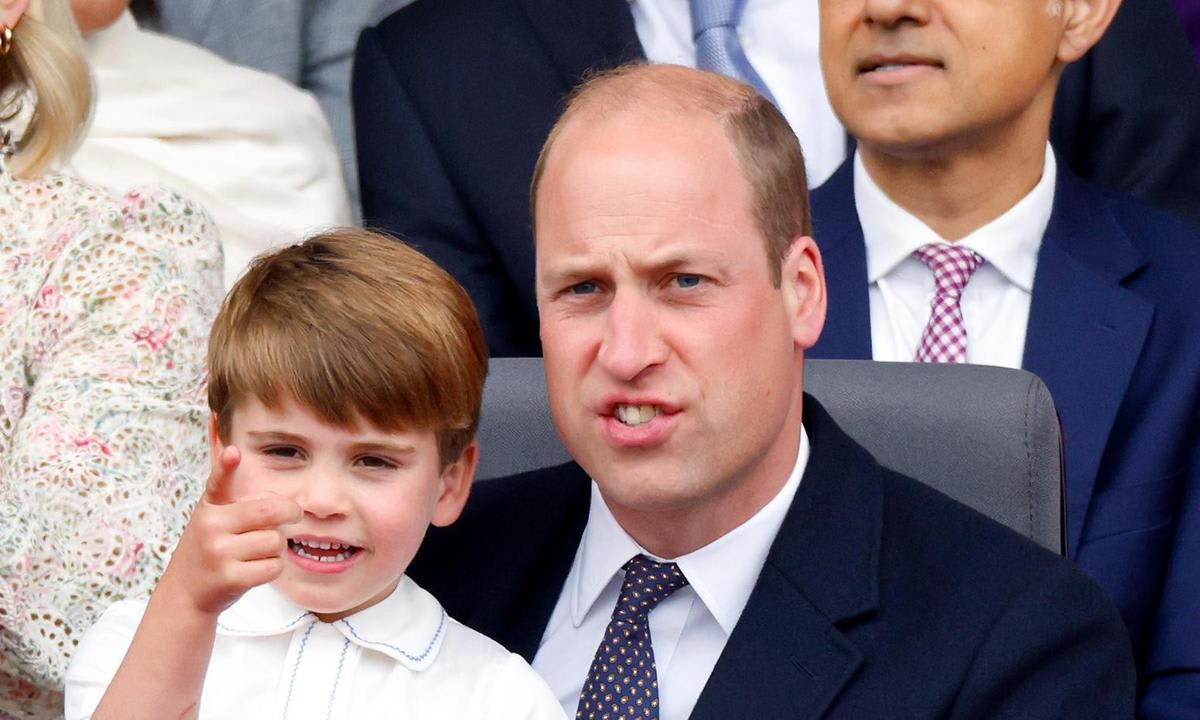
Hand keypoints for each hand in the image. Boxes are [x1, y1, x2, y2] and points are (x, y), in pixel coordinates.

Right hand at [163, 445, 301, 615]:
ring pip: (275, 541)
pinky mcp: (230, 578)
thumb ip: (244, 507)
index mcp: (210, 508)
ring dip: (277, 547)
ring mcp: (219, 553)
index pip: (218, 483)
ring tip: (259, 551)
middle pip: (268, 512)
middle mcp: (211, 527)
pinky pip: (273, 566)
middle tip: (295, 514)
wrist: (185, 593)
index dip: (226, 467)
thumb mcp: (216, 521)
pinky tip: (257, 569)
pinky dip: (274, 568)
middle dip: (290, 512)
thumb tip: (281, 503)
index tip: (233, 452)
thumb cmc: (210, 550)